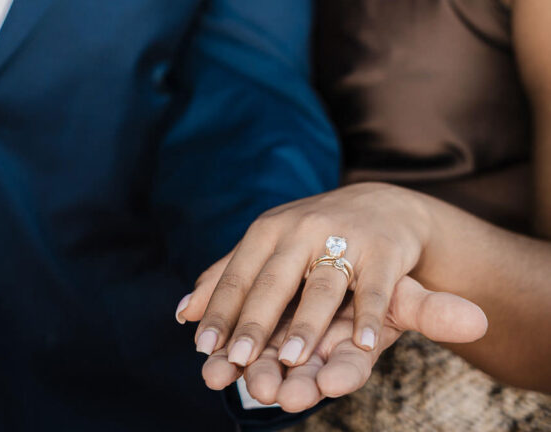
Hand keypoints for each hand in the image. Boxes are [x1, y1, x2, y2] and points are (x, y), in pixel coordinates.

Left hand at [176, 183, 486, 409]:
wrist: (383, 204)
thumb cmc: (315, 233)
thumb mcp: (270, 245)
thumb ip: (228, 277)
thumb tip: (182, 313)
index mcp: (270, 229)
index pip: (239, 274)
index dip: (220, 310)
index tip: (203, 348)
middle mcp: (302, 229)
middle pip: (274, 281)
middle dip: (255, 322)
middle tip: (239, 360)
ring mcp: (344, 237)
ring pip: (321, 287)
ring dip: (306, 324)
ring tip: (291, 359)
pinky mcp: (382, 251)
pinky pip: (373, 288)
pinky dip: (368, 316)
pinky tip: (361, 345)